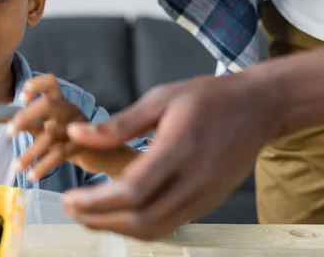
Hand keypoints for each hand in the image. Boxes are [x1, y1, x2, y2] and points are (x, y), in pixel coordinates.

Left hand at [7, 74, 137, 180]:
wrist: (104, 155)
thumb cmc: (71, 138)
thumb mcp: (51, 128)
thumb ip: (33, 124)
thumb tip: (8, 122)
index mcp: (60, 102)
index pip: (50, 83)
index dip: (35, 86)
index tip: (22, 98)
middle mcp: (69, 110)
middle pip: (48, 105)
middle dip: (26, 117)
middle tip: (8, 132)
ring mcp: (78, 127)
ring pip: (51, 135)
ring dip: (30, 152)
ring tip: (17, 167)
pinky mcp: (82, 146)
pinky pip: (60, 154)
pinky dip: (43, 166)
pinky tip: (33, 175)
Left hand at [61, 73, 281, 240]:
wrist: (258, 108)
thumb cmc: (208, 98)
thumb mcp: (160, 98)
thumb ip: (118, 124)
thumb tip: (77, 133)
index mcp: (179, 148)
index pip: (132, 190)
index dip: (96, 201)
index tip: (69, 198)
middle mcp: (194, 180)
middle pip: (141, 219)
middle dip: (99, 221)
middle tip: (71, 209)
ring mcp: (204, 197)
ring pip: (154, 229)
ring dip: (115, 228)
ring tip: (88, 214)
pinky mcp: (208, 204)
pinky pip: (169, 226)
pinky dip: (138, 226)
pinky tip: (118, 213)